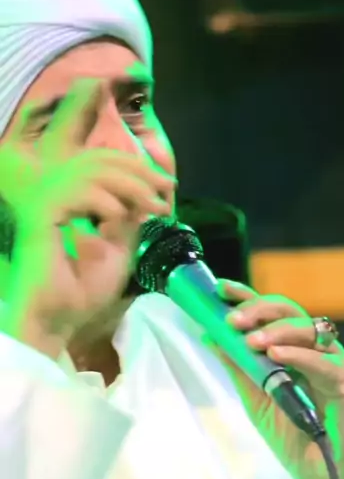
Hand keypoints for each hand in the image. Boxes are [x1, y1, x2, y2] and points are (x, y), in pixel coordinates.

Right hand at [0, 79, 174, 355]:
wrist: (59, 318)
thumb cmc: (83, 289)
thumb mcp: (119, 249)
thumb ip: (129, 220)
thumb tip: (146, 196)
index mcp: (74, 198)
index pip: (102, 163)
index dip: (137, 167)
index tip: (167, 185)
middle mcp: (57, 193)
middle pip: (99, 159)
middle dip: (139, 170)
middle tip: (166, 188)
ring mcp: (47, 201)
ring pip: (89, 170)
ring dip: (128, 183)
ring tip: (152, 205)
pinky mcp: (41, 214)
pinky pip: (73, 191)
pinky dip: (102, 199)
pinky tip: (118, 216)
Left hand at [216, 280, 343, 478]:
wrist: (327, 477)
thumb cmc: (295, 437)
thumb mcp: (256, 401)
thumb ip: (238, 368)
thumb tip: (209, 335)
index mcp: (289, 349)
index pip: (269, 313)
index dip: (247, 297)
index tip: (221, 289)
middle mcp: (311, 350)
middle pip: (291, 311)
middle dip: (260, 309)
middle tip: (234, 319)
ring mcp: (330, 365)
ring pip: (309, 330)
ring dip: (278, 330)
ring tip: (253, 341)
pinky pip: (324, 362)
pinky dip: (299, 355)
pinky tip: (277, 356)